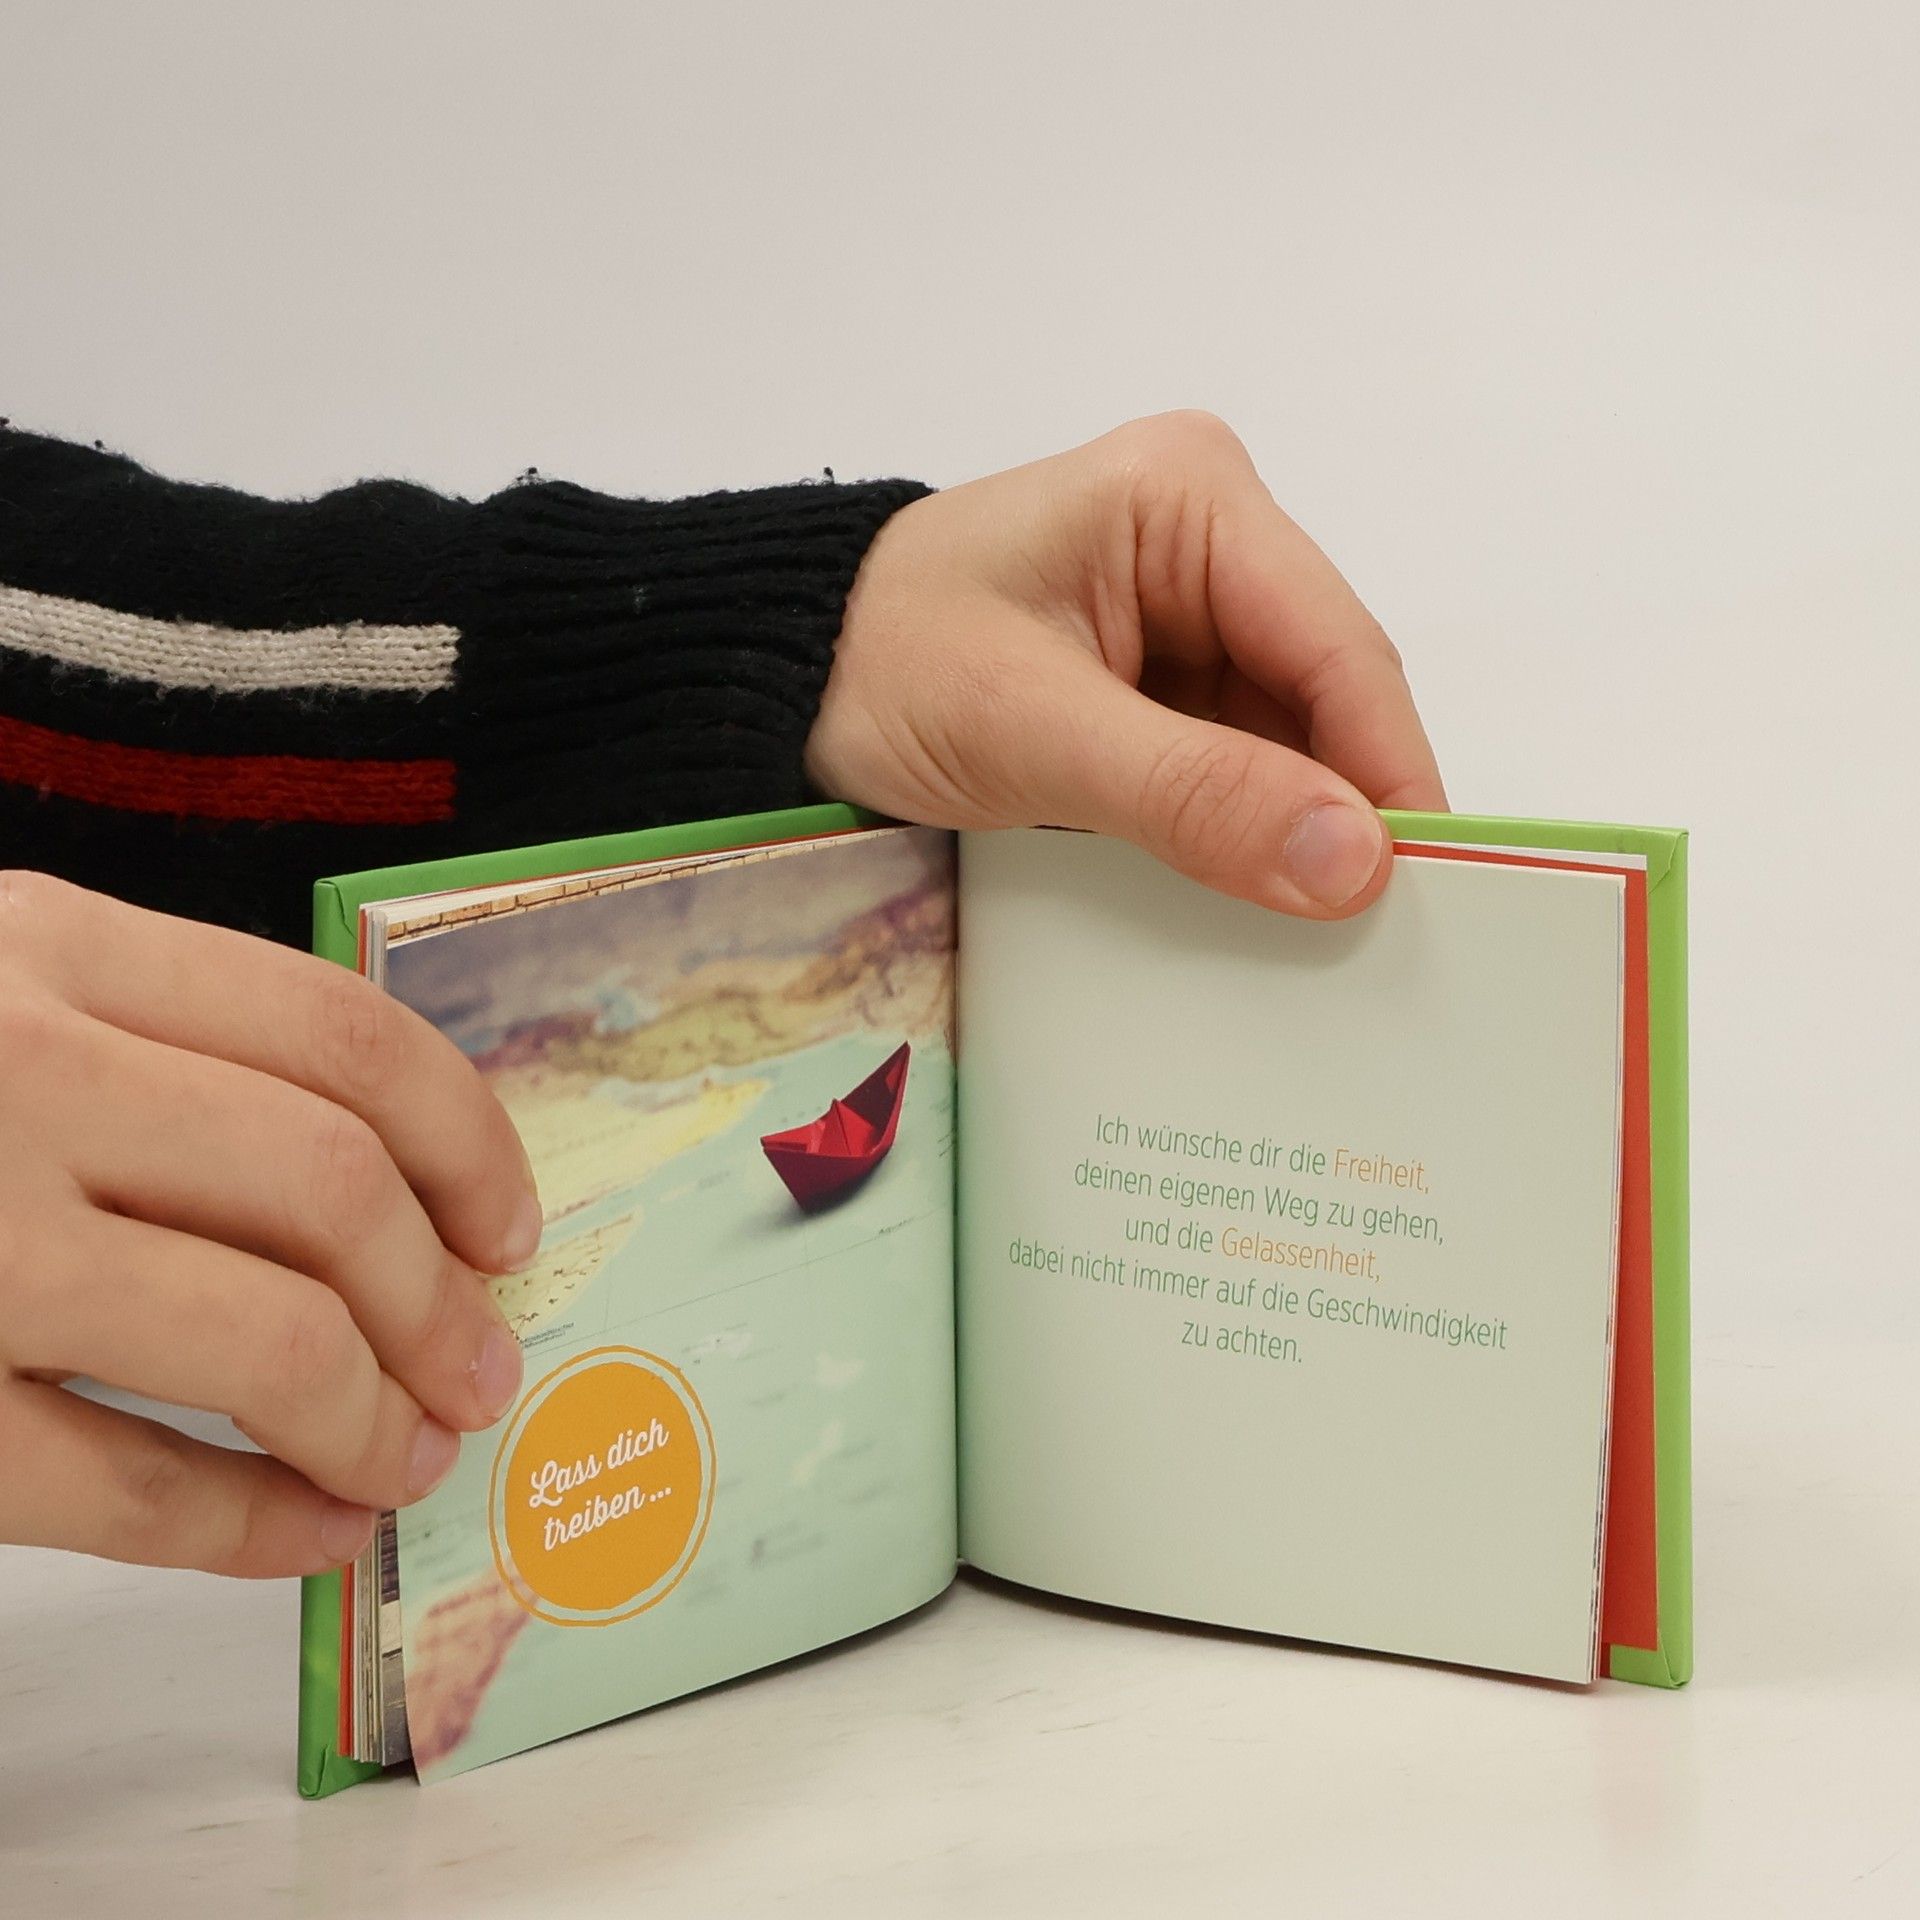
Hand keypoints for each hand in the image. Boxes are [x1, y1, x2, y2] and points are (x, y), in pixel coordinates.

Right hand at [0, 874, 536, 1576]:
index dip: (467, 1142)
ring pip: (258, 1337)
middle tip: (484, 1364)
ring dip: (374, 1414)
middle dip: (440, 1299)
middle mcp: (13, 1073)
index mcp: (52, 948)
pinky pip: (114, 1483)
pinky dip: (251, 1523)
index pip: (343, 1037)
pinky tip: (318, 1533)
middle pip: (330, 1191)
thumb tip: (393, 1180)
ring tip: (418, 1451)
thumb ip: (158, 1039)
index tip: (508, 1226)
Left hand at [809, 411, 1446, 916]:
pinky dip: (1237, 832)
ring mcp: (1186, 612)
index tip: (1421, 895)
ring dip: (1291, 833)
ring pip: (1286, 740)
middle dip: (1341, 811)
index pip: (1336, 646)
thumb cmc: (877, 670)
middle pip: (1323, 695)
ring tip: (1318, 944)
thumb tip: (1355, 865)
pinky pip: (1230, 762)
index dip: (1387, 772)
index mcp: (1191, 497)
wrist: (773, 682)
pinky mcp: (1156, 679)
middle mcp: (1210, 539)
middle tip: (1379, 942)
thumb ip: (1194, 795)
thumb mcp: (1032, 733)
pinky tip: (1249, 903)